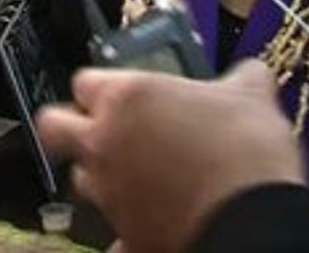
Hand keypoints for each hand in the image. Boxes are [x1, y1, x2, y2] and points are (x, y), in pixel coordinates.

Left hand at [37, 60, 304, 252]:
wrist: (254, 221)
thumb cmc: (246, 151)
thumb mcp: (252, 95)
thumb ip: (240, 77)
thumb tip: (248, 74)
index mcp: (126, 98)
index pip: (84, 80)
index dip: (103, 86)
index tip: (124, 92)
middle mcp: (104, 143)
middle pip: (54, 128)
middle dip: (70, 126)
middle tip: (101, 128)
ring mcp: (108, 193)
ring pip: (81, 178)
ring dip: (102, 174)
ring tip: (140, 175)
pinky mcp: (122, 235)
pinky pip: (112, 231)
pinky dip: (128, 226)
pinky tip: (155, 221)